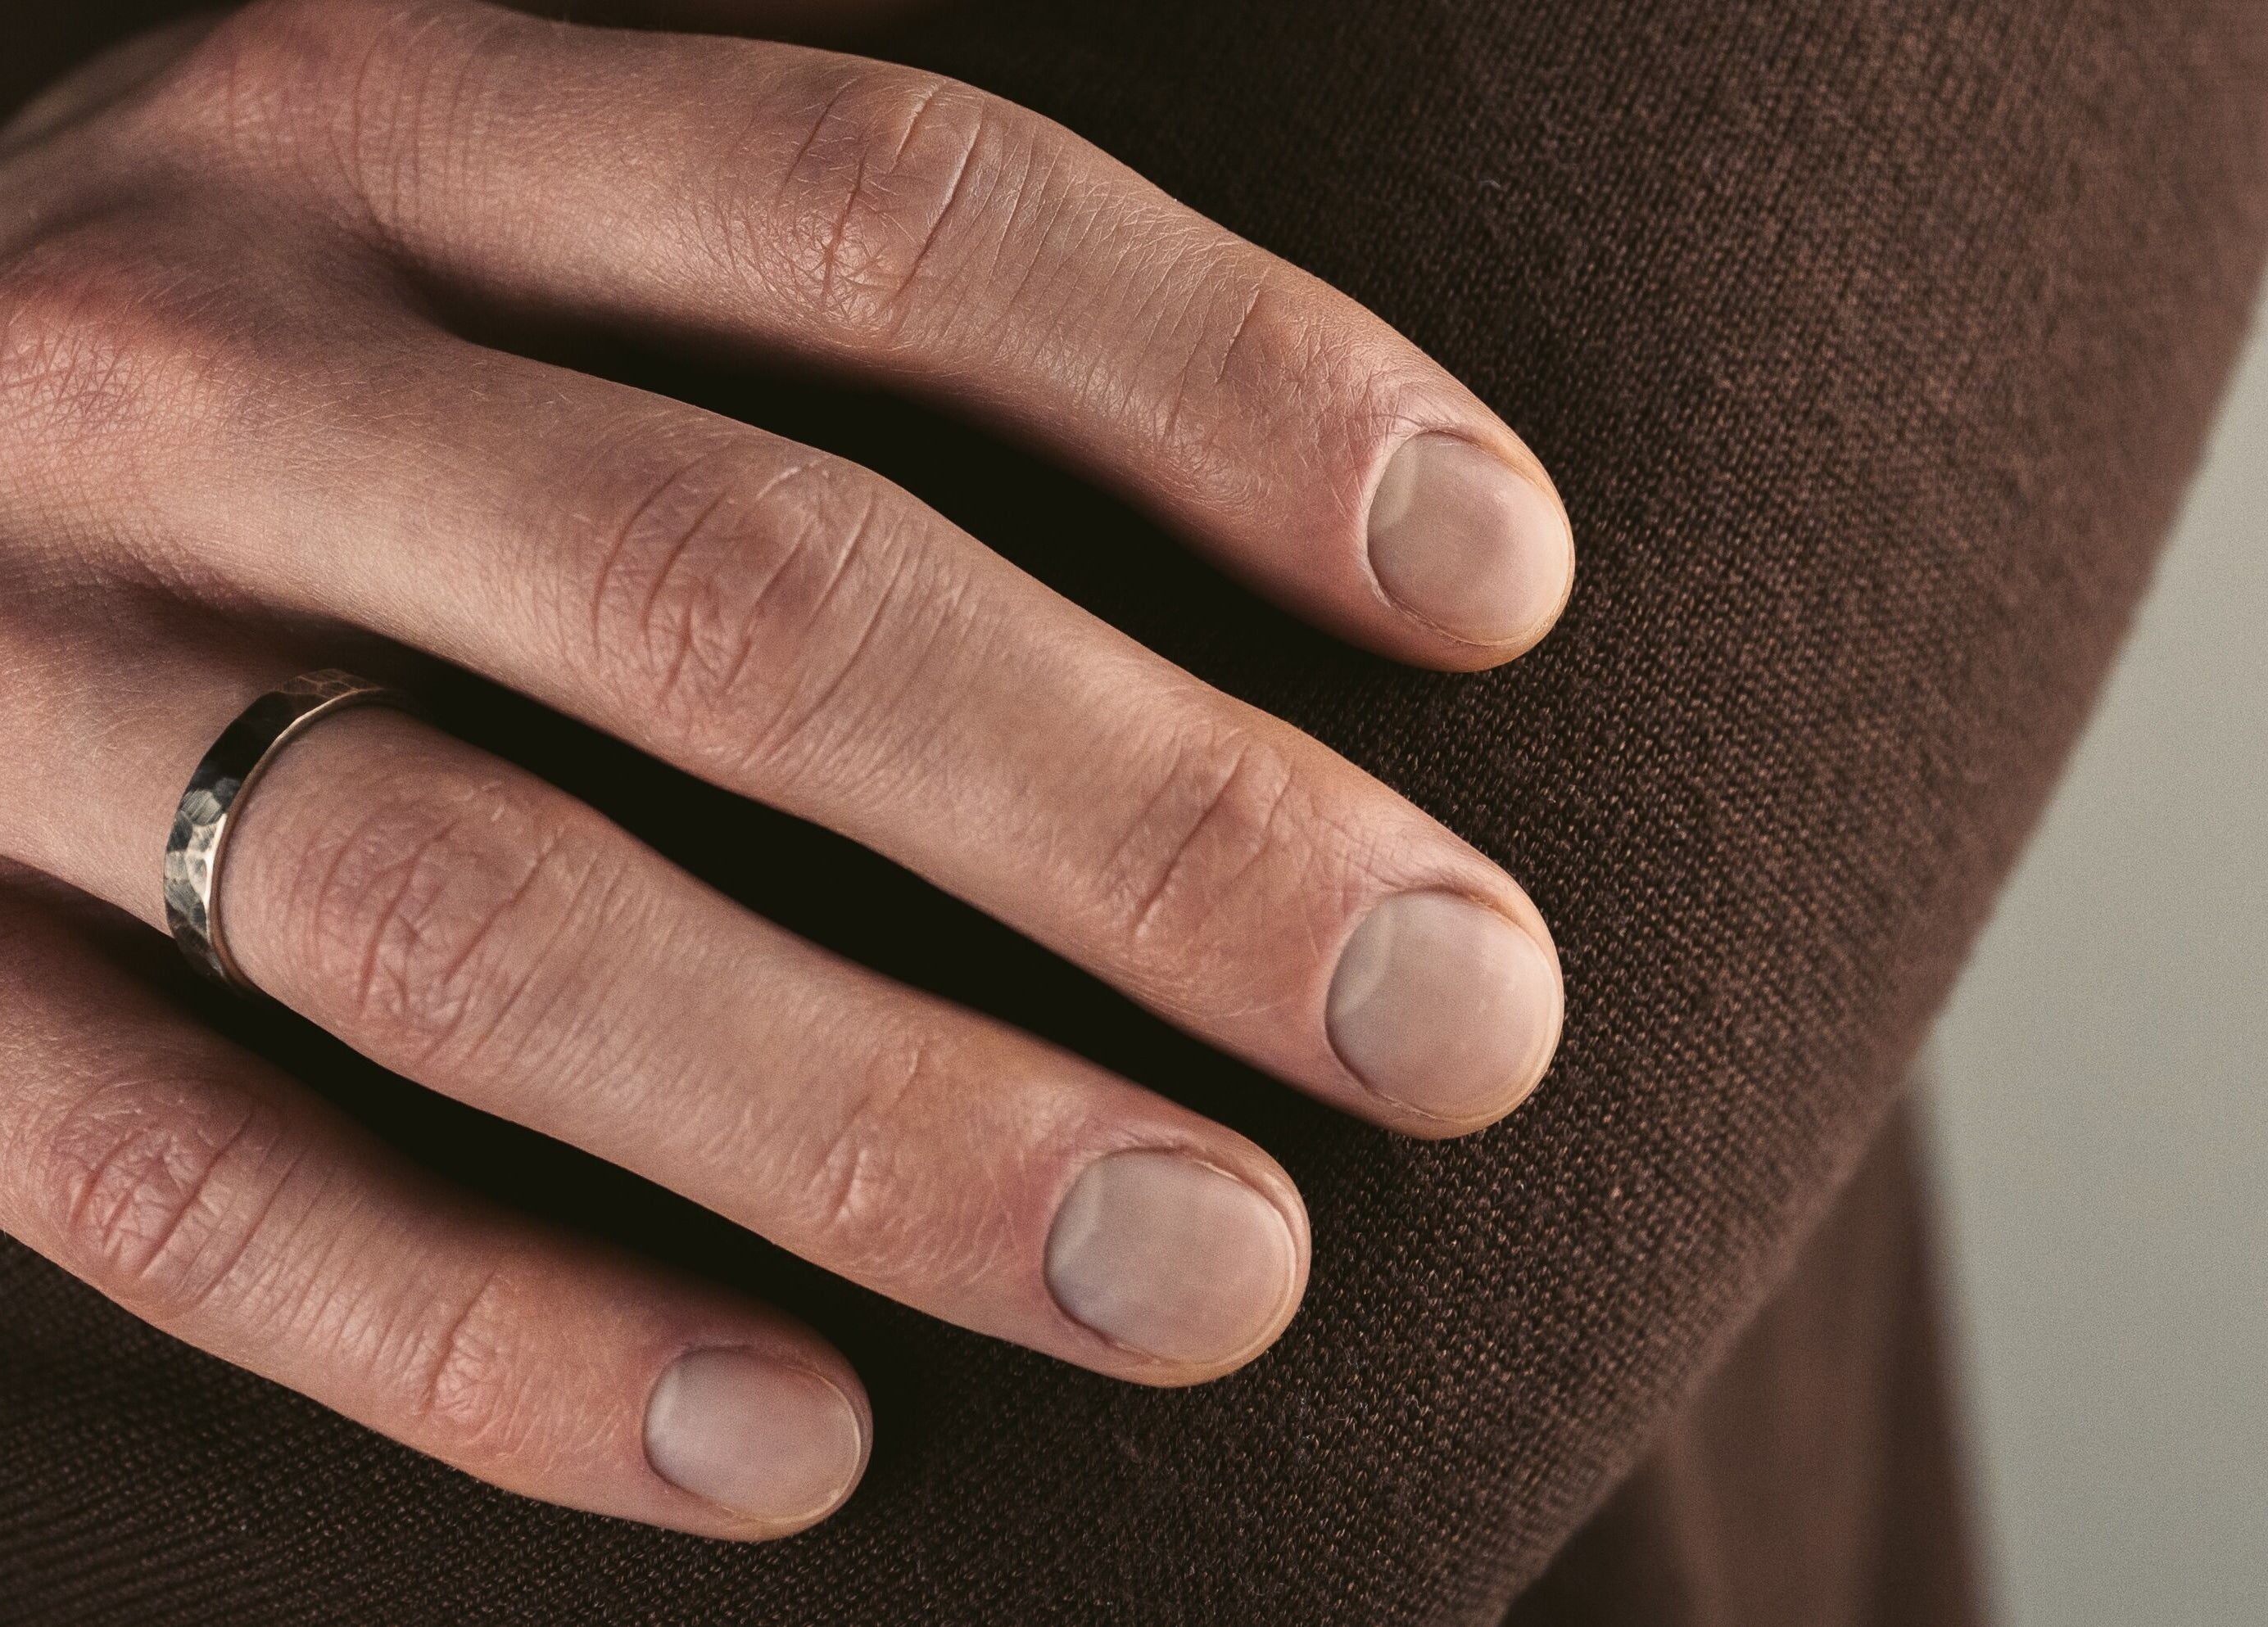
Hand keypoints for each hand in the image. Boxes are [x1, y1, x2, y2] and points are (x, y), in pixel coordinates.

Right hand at [0, 0, 1570, 1538]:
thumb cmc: (311, 389)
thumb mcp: (497, 244)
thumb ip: (787, 319)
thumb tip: (1285, 536)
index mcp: (393, 127)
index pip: (885, 208)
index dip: (1228, 382)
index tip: (1509, 585)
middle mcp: (191, 366)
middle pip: (733, 592)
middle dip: (1143, 823)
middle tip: (1464, 1019)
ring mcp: (2, 686)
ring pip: (478, 919)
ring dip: (882, 1119)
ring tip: (1218, 1274)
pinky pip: (196, 1198)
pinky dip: (497, 1342)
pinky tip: (799, 1452)